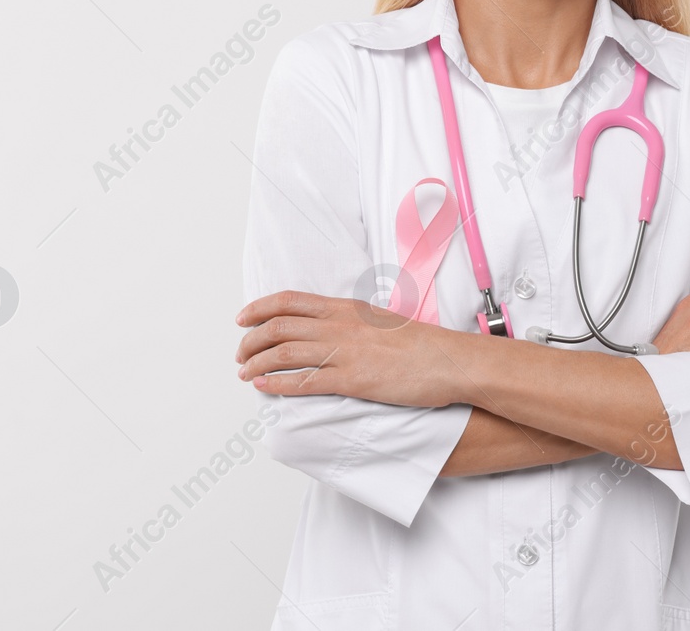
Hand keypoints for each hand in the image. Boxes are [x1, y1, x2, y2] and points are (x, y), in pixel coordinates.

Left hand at [234, 291, 463, 405]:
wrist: (449, 361)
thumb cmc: (420, 344)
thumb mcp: (379, 320)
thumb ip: (351, 322)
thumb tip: (329, 328)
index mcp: (344, 308)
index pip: (289, 301)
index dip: (259, 308)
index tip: (241, 319)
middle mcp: (338, 326)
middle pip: (278, 327)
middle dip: (251, 340)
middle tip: (240, 354)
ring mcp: (344, 353)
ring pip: (284, 353)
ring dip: (257, 364)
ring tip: (244, 373)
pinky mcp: (352, 381)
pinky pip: (304, 382)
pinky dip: (277, 384)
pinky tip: (264, 388)